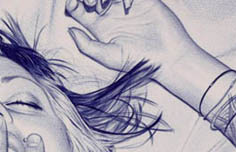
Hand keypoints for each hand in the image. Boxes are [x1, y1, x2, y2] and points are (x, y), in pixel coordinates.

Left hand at [65, 0, 197, 82]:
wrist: (166, 57)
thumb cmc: (137, 61)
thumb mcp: (107, 56)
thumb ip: (86, 45)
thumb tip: (69, 30)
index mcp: (98, 26)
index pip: (78, 9)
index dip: (71, 4)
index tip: (71, 4)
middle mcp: (109, 13)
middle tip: (92, 5)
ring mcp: (124, 4)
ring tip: (104, 2)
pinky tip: (125, 3)